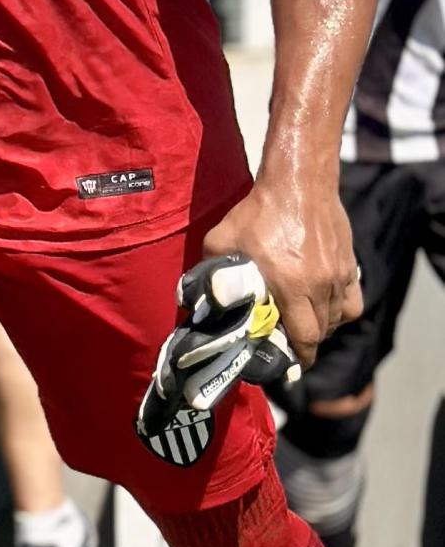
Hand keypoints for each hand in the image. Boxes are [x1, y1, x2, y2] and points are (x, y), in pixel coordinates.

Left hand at [202, 176, 361, 369]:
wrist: (299, 181)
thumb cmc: (257, 212)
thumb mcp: (222, 241)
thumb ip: (210, 271)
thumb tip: (193, 299)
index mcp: (290, 285)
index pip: (303, 337)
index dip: (297, 356)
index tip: (286, 365)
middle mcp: (319, 285)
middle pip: (320, 333)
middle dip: (305, 346)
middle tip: (290, 347)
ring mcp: (338, 275)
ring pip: (337, 319)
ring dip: (321, 328)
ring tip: (304, 326)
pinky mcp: (349, 264)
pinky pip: (353, 302)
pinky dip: (341, 311)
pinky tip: (327, 308)